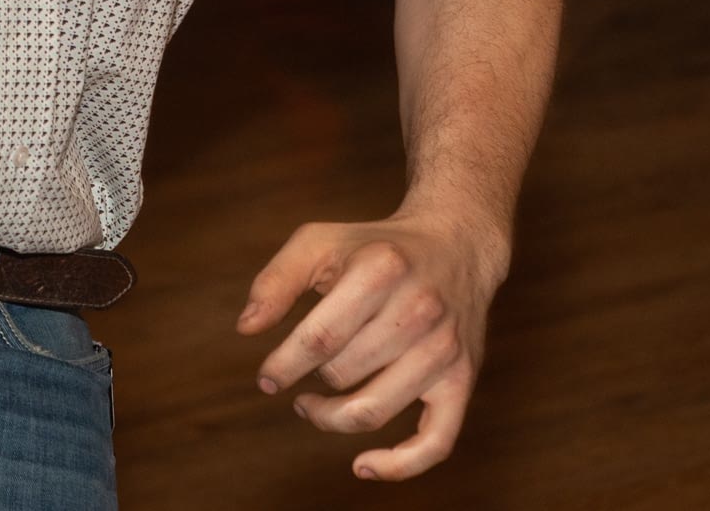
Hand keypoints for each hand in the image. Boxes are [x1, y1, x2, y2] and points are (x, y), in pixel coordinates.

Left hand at [240, 207, 508, 480]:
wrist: (456, 244)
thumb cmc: (375, 248)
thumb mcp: (321, 242)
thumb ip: (277, 279)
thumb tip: (246, 328)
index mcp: (380, 269)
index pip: (319, 338)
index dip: (282, 367)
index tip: (267, 378)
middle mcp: (419, 309)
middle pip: (341, 373)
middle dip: (311, 380)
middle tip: (302, 372)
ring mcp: (444, 348)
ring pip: (373, 411)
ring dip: (332, 417)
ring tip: (314, 406)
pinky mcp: (463, 379)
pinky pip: (436, 442)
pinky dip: (398, 465)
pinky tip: (362, 466)